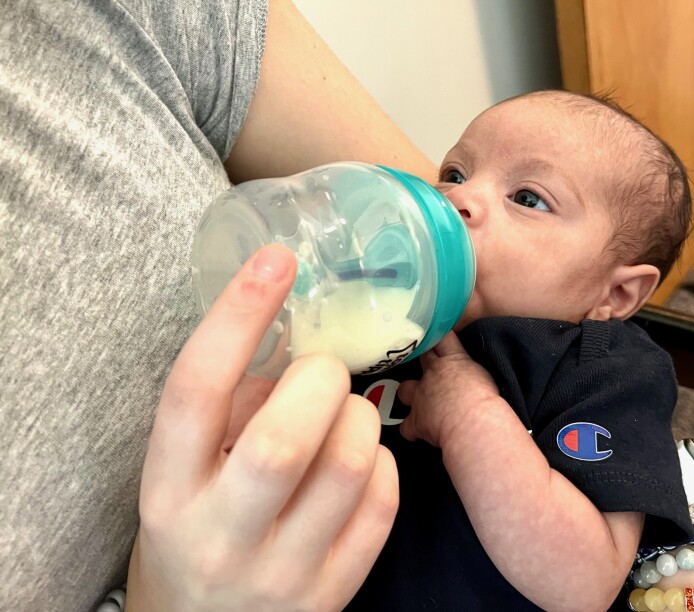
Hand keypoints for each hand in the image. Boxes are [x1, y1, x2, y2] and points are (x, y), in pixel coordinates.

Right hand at [127, 245, 398, 610]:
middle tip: (323, 369)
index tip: (276, 260)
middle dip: (320, 379)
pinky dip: (383, 462)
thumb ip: (227, 411)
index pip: (195, 392)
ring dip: (361, 416)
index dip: (237, 316)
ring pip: (348, 468)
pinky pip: (382, 506)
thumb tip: (293, 341)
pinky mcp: (333, 594)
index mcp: (167, 493)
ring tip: (346, 413)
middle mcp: (219, 537)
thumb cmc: (192, 535)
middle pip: (284, 440)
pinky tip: (362, 459)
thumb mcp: (182, 476)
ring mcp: (281, 574)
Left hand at [398, 332, 499, 446]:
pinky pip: (406, 426)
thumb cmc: (485, 402)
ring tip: (419, 401)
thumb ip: (470, 370)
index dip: (438, 338)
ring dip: (409, 394)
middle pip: (421, 360)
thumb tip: (470, 374)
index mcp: (452, 360)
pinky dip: (411, 430)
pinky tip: (418, 432)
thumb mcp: (483, 375)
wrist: (473, 424)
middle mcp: (432, 375)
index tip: (438, 337)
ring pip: (404, 389)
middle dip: (425, 363)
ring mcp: (420, 397)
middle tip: (434, 370)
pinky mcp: (416, 420)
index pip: (441, 338)